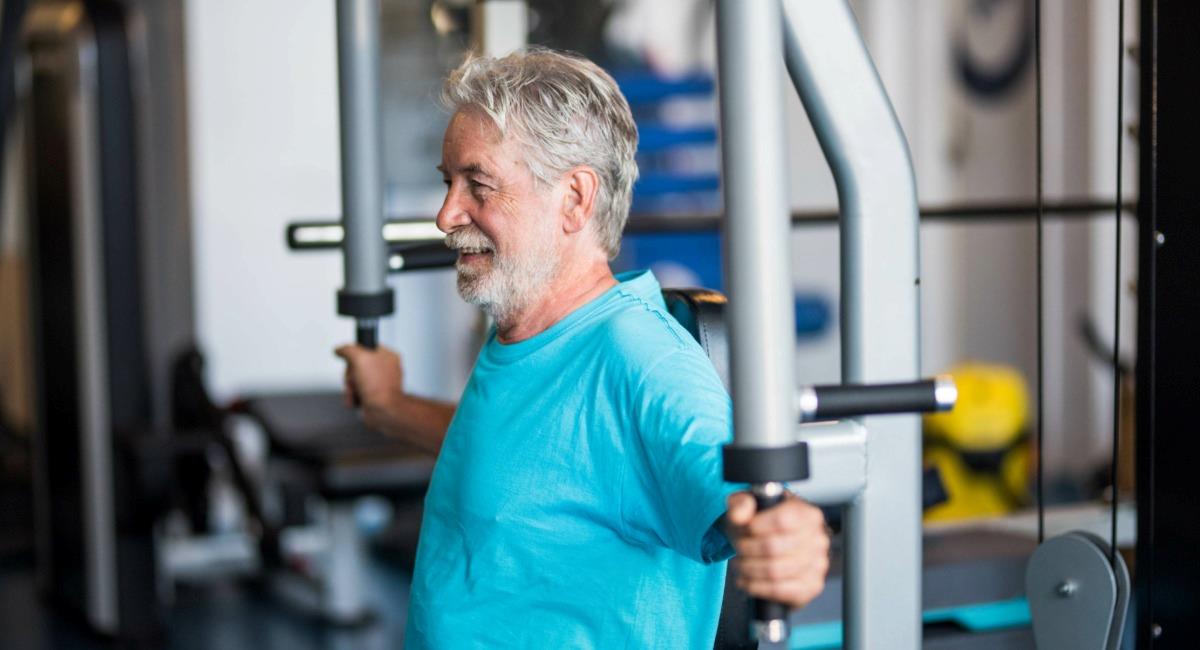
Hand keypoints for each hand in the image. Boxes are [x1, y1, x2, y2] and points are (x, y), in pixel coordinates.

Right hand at [334, 344, 402, 428]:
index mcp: (387, 356)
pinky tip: (357, 399)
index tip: (353, 361)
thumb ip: (348, 349)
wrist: (383, 411)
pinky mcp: (373, 395)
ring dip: (350, 388)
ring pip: (354, 380)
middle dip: (351, 376)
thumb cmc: (378, 386)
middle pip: (356, 366)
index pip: (364, 348)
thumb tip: (340, 349)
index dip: (355, 356)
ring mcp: (378, 383)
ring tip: (357, 392)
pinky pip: (356, 393)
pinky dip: (352, 397)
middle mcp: (384, 369)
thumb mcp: (359, 358)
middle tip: (356, 379)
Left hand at [726, 492, 829, 608]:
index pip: (781, 521)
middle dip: (747, 549)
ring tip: (740, 563)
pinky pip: (779, 590)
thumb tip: (740, 516)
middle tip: (737, 548)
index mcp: (808, 514)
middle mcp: (818, 539)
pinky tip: (746, 580)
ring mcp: (818, 565)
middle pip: (774, 547)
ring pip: (774, 571)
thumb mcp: (749, 505)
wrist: (774, 545)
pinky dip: (756, 586)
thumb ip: (741, 503)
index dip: (756, 527)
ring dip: (749, 568)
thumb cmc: (762, 524)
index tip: (743, 529)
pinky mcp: (811, 587)